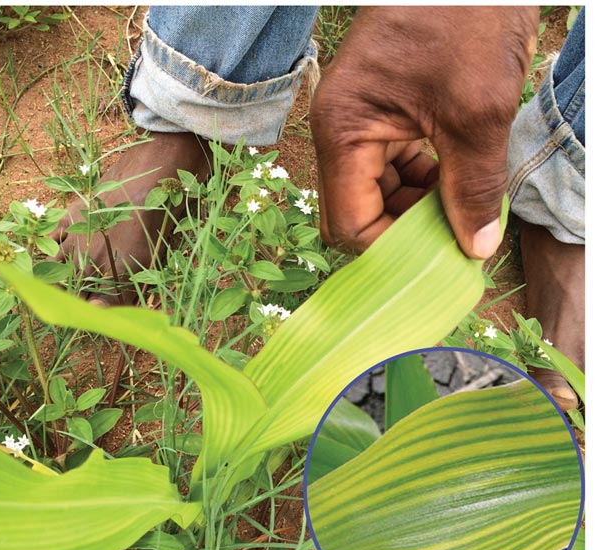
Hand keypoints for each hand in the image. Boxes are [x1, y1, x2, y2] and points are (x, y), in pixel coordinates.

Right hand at [310, 6, 538, 258]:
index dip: (390, 251)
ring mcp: (356, 122)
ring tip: (460, 206)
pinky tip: (454, 179)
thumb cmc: (464, 17)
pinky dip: (421, 181)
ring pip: (375, 193)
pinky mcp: (378, 113)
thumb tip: (474, 247)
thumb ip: (473, 185)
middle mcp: (338, 132)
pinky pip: (390, 166)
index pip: (350, 223)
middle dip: (404, 231)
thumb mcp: (477, 110)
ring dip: (415, 207)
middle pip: (359, 212)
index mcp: (343, 133)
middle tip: (454, 236)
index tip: (436, 259)